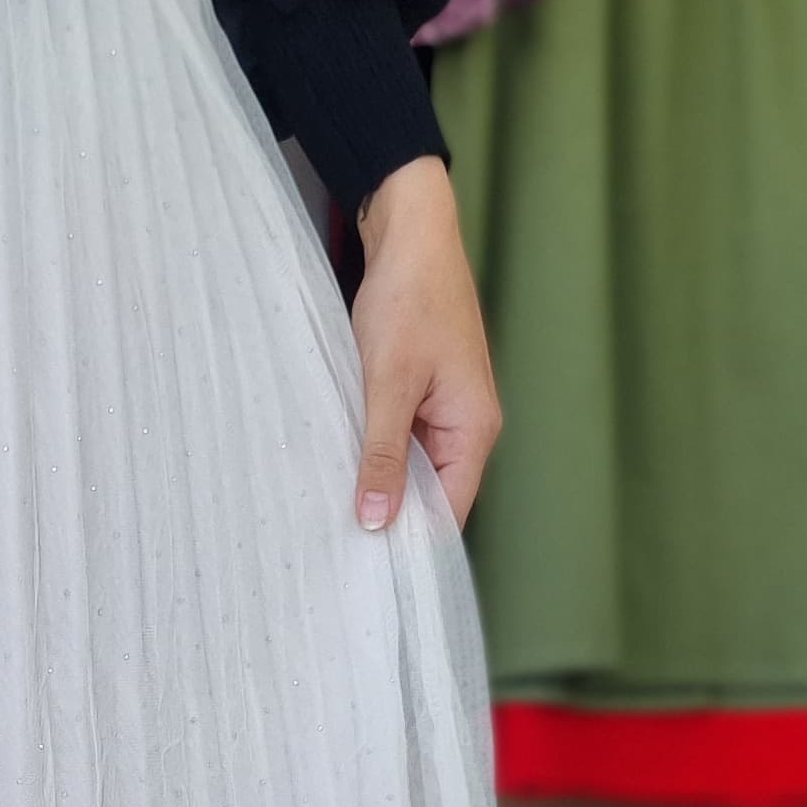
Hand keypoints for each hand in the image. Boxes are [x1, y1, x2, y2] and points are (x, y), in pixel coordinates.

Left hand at [350, 156, 499, 531]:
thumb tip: (377, 520)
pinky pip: (402, 438)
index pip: (449, 511)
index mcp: (474, 429)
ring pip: (413, 467)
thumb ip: (383, 453)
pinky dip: (375, 451)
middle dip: (391, 517)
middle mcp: (468, 426)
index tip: (368, 571)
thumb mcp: (388, 383)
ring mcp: (446, 410)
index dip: (412, 542)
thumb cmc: (409, 300)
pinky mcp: (424, 393)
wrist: (411, 235)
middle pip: (433, 495)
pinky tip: (339, 463)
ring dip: (379, 482)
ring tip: (332, 514)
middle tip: (338, 550)